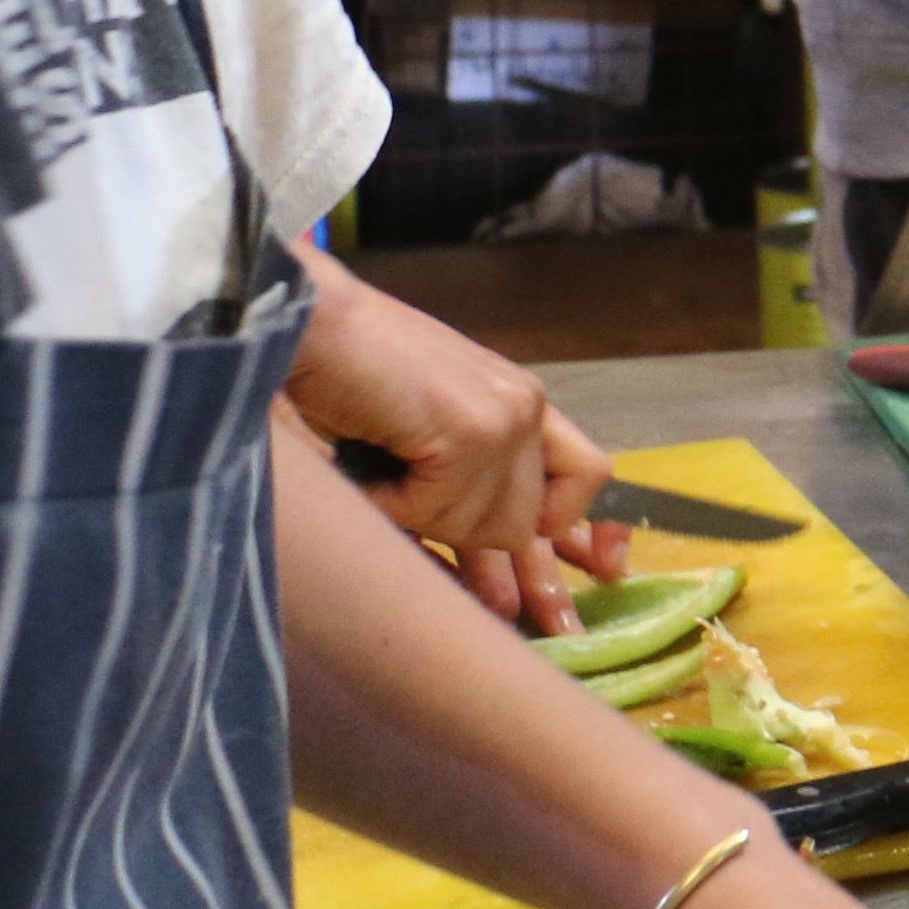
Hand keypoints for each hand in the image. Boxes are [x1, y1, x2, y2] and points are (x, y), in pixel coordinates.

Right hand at [293, 257, 622, 630]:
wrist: (306, 319)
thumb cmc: (343, 375)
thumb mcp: (422, 439)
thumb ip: (470, 488)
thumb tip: (512, 589)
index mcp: (520, 403)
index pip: (586, 476)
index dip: (578, 531)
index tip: (602, 571)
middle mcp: (525, 406)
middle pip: (525, 525)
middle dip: (472, 547)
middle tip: (441, 536)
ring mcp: (506, 417)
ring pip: (481, 530)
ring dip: (416, 515)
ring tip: (377, 461)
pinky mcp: (473, 431)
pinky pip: (435, 514)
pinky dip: (387, 503)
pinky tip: (365, 458)